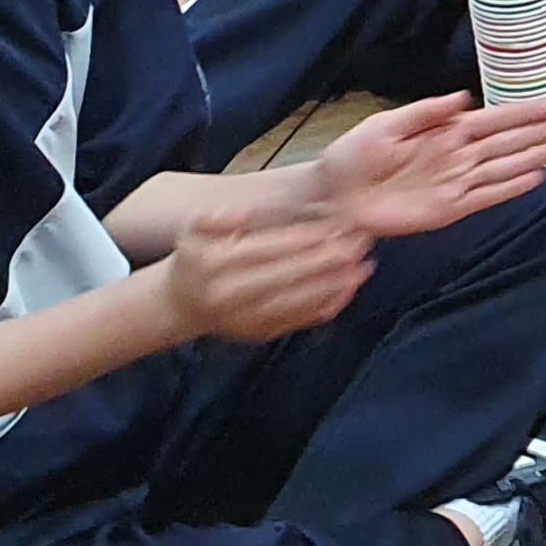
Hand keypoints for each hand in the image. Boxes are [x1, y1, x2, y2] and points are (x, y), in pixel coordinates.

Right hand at [159, 201, 374, 343]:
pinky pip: (300, 321)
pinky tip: (350, 289)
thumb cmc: (194, 258)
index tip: (337, 224)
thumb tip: (246, 211)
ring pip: (300, 300)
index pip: (272, 247)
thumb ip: (217, 216)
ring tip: (365, 265)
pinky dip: (329, 305)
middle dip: (329, 258)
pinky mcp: (262, 333)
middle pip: (291, 274)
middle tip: (360, 242)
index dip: (307, 237)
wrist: (181, 304)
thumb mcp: (194, 229)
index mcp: (218, 263)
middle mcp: (233, 293)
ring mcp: (248, 318)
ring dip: (336, 283)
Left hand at [311, 93, 545, 238]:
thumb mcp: (385, 125)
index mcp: (444, 131)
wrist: (335, 197)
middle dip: (545, 131)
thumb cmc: (353, 157)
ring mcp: (457, 183)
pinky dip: (512, 188)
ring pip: (508, 167)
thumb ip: (426, 112)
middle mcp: (458, 156)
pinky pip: (489, 196)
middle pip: (511, 142)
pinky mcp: (450, 209)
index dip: (526, 113)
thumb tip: (464, 98)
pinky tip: (537, 178)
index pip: (496, 120)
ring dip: (539, 156)